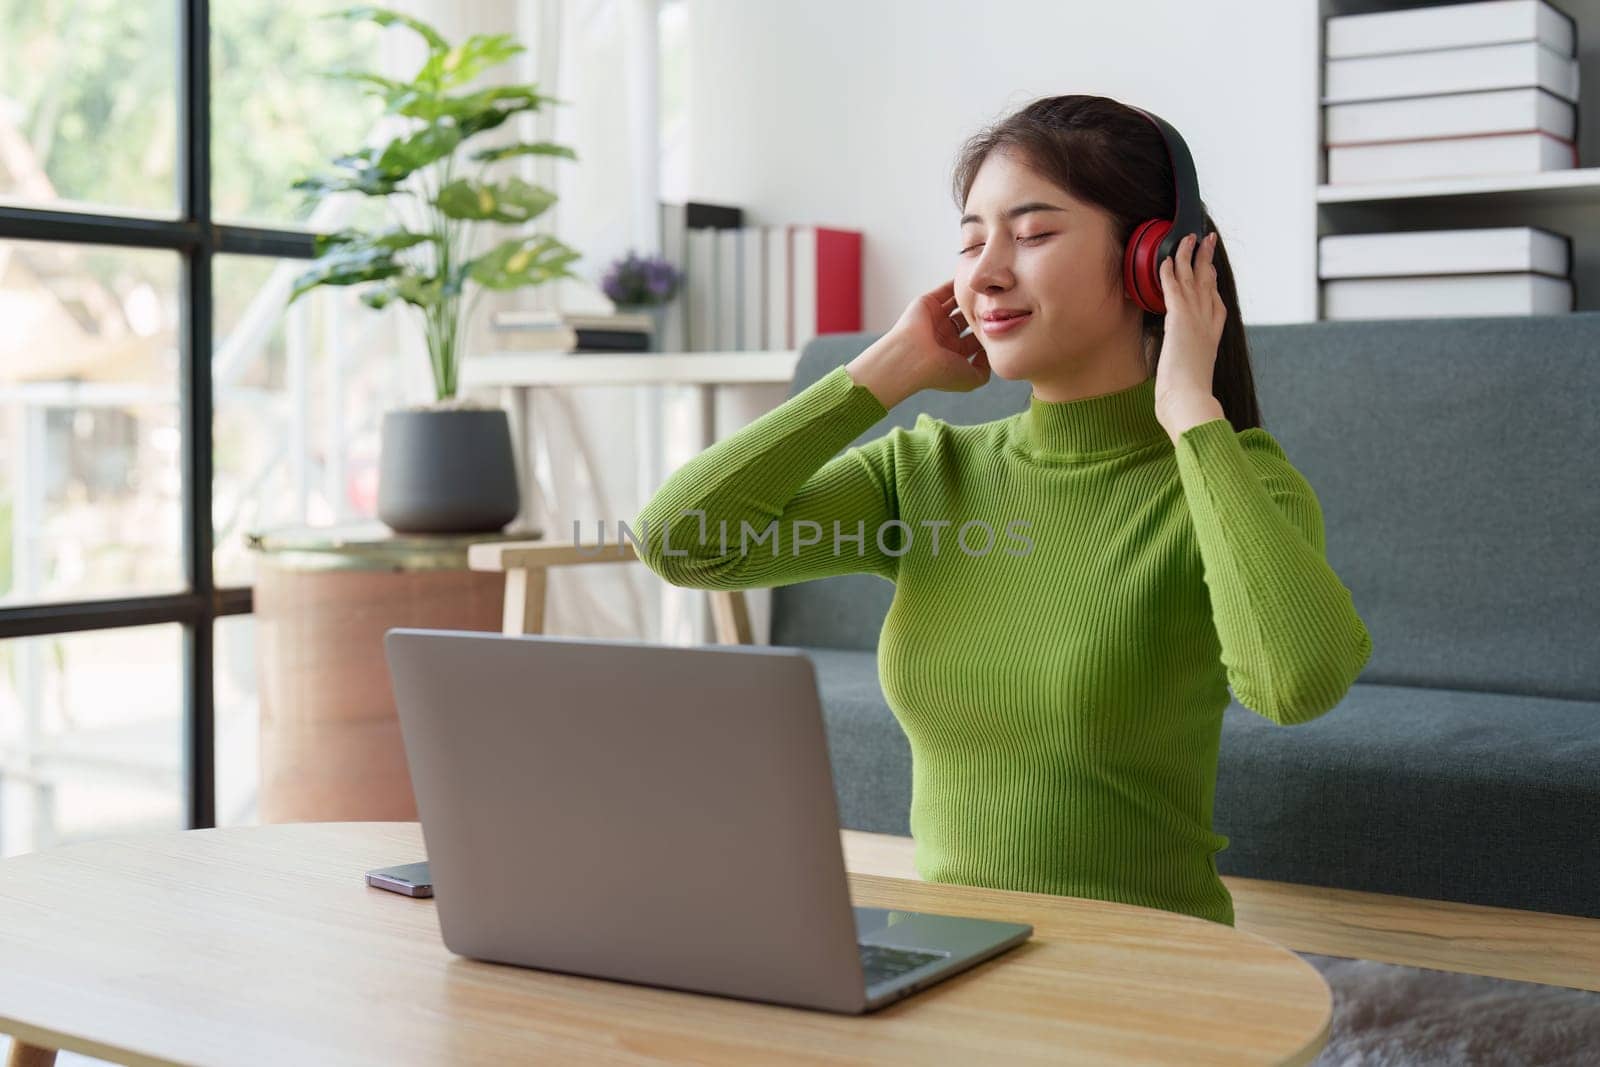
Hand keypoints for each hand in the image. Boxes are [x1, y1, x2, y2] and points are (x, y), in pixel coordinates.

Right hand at [847, 279, 989, 407]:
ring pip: (958, 304)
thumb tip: (989, 354)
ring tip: (989, 290)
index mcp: (952, 353)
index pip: (975, 340)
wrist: (912, 357)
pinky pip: (946, 290)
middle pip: (969, 320)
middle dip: (982, 313)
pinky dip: (958, 284)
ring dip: (972, 298)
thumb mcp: (971, 379)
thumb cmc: (940, 371)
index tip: (1004, 325)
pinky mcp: (928, 303)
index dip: (989, 332)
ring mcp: (935, 318)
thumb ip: (985, 369)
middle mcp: (944, 335)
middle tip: (1001, 305)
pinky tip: (975, 279)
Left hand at [1153, 232, 1226, 431]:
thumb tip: (1179, 371)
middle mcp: (1207, 322)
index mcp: (1213, 335)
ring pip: (1191, 278)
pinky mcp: (1179, 320)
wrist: (1190, 402)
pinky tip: (1165, 259)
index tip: (1208, 267)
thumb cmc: (1189, 396)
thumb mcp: (1192, 375)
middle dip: (1205, 258)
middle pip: (1207, 281)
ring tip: (1187, 237)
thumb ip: (1188, 365)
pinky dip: (1168, 271)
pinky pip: (1173, 288)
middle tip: (1206, 239)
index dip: (1210, 281)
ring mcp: (1195, 319)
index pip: (1215, 301)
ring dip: (1187, 255)